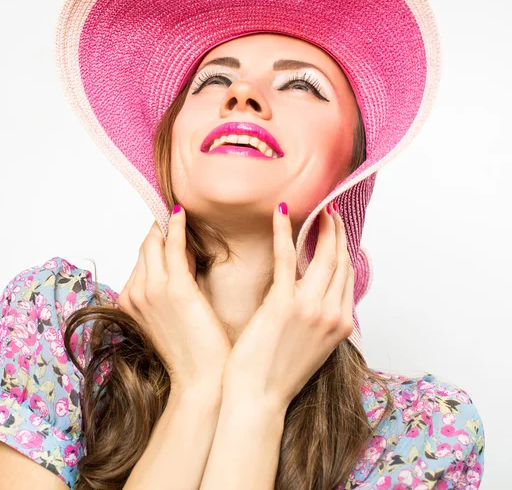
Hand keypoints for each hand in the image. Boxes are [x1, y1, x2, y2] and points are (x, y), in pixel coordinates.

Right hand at [117, 205, 231, 394]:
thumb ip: (168, 288)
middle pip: (146, 247)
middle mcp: (134, 293)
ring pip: (156, 243)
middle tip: (177, 213)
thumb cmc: (193, 350)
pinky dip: (176, 226)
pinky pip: (173, 246)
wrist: (202, 380)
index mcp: (129, 301)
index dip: (159, 244)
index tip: (172, 227)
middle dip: (161, 231)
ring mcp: (151, 290)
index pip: (142, 260)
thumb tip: (185, 259)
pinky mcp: (175, 287)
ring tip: (183, 212)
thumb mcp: (170, 316)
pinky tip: (181, 212)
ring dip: (169, 227)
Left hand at [220, 201, 354, 410]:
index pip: (348, 275)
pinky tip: (280, 212)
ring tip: (316, 208)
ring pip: (323, 256)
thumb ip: (320, 317)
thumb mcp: (312, 345)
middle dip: (338, 232)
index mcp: (341, 323)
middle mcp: (332, 313)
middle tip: (330, 210)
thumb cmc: (278, 373)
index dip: (345, 248)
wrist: (259, 399)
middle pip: (341, 261)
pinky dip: (283, 232)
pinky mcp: (284, 304)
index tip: (338, 229)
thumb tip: (317, 292)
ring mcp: (310, 308)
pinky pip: (286, 258)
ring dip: (321, 227)